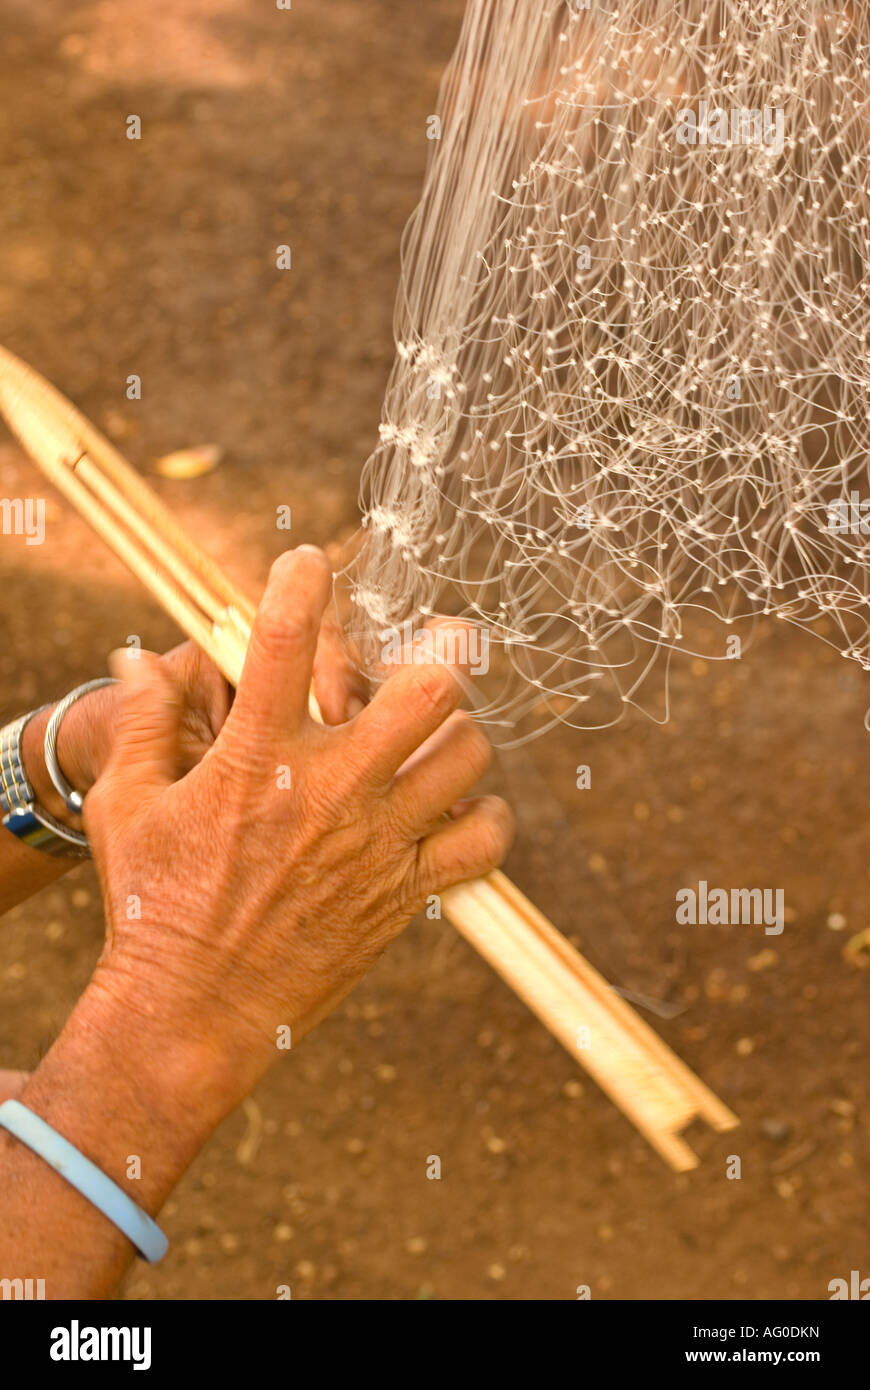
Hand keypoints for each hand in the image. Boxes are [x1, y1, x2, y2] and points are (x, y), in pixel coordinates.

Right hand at [81, 546, 512, 1129]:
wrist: (191, 1014)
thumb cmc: (151, 904)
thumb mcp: (129, 805)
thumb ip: (140, 723)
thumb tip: (137, 658)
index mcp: (258, 757)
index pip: (290, 642)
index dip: (304, 583)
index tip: (309, 565)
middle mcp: (331, 790)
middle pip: (429, 691)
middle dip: (445, 650)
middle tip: (439, 641)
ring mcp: (377, 843)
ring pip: (469, 756)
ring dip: (461, 734)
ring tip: (436, 735)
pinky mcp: (404, 893)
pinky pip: (484, 842)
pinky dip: (485, 818)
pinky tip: (456, 811)